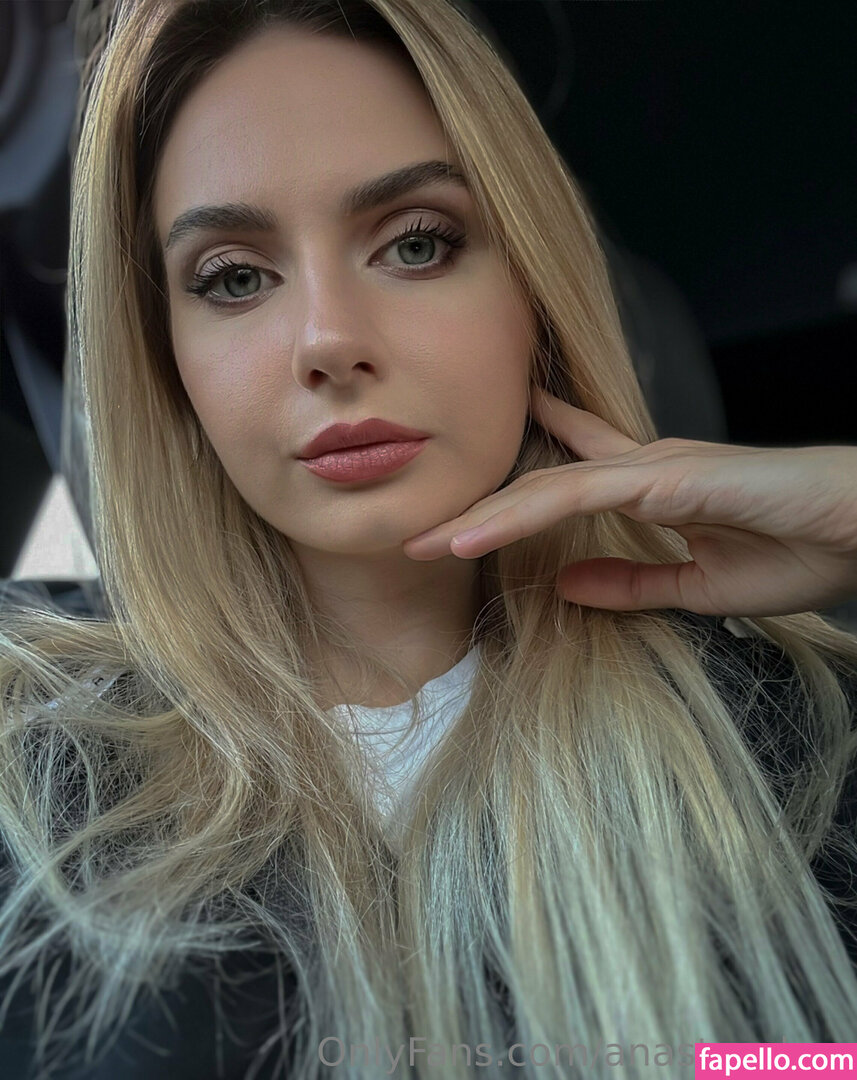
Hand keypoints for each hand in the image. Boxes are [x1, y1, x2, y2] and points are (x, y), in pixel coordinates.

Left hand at [402, 388, 856, 615]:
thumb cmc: (799, 551)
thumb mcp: (694, 586)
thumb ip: (629, 581)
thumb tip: (564, 584)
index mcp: (653, 489)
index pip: (573, 477)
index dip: (520, 487)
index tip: (469, 506)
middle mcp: (643, 467)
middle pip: (542, 483)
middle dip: (480, 506)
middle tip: (421, 527)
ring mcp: (652, 467)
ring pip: (546, 486)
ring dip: (482, 515)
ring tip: (425, 539)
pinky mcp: (664, 476)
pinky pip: (577, 494)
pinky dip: (521, 513)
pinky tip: (475, 532)